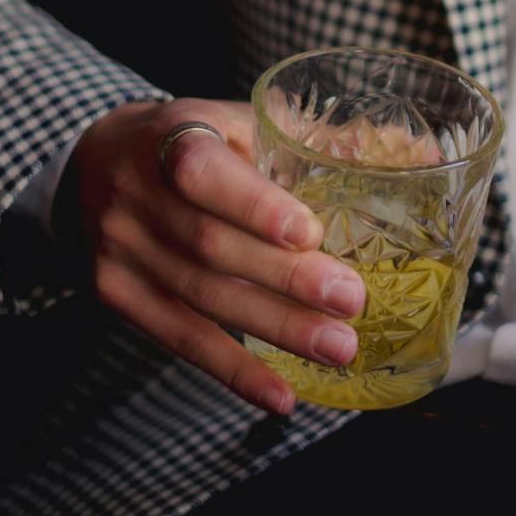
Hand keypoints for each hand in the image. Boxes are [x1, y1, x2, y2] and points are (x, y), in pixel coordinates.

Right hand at [71, 98, 365, 414]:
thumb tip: (425, 158)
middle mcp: (135, 194)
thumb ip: (313, 140)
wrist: (91, 162)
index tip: (309, 232)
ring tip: (338, 349)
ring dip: (274, 330)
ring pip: (201, 299)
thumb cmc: (194, 140)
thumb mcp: (237, 120)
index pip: (202, 172)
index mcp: (172, 137)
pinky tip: (280, 394)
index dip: (254, 206)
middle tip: (352, 302)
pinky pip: (179, 339)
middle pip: (211, 247)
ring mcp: (119, 249)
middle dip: (287, 280)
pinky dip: (233, 370)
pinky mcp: (116, 294)